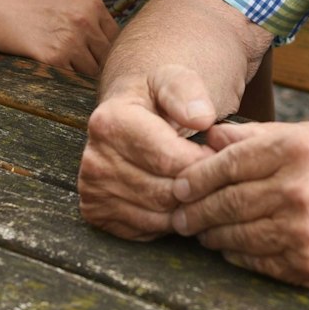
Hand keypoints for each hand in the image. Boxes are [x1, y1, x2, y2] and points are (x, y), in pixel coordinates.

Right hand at [0, 0, 118, 75]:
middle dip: (97, 66)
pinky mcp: (54, 57)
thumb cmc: (23, 2)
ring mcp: (72, 38)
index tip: (94, 59)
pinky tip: (53, 74)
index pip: (116, 37)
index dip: (106, 51)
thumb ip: (87, 17)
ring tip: (66, 73)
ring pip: (92, 71)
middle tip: (81, 72)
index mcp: (92, 2)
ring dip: (82, 76)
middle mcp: (87, 18)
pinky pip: (72, 79)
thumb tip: (104, 47)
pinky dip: (66, 82)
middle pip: (108, 56)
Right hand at [78, 65, 216, 238]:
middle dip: (197, 186)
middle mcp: (93, 160)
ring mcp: (92, 190)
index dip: (203, 161)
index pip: (169, 160)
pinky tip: (177, 199)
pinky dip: (169, 220)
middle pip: (164, 193)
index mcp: (109, 123)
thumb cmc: (155, 97)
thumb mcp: (173, 79)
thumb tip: (201, 119)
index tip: (216, 153)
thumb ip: (188, 92)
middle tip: (213, 174)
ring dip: (186, 206)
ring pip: (158, 216)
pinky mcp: (97, 213)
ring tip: (198, 185)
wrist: (127, 115)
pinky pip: (146, 230)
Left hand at [170, 121, 308, 286]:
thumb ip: (260, 137)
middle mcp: (297, 189)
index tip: (178, 184)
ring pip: (235, 235)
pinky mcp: (307, 263)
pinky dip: (237, 255)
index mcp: (297, 149)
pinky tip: (229, 248)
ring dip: (210, 236)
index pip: (228, 163)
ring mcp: (301, 230)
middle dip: (194, 210)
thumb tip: (211, 137)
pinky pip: (256, 261)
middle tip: (177, 213)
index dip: (195, 176)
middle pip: (226, 202)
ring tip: (198, 231)